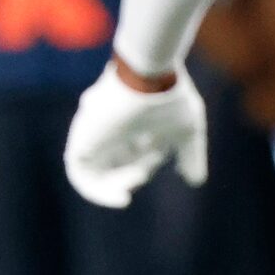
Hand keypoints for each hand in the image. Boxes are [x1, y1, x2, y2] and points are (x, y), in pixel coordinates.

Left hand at [64, 59, 207, 207]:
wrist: (146, 77)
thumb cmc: (169, 99)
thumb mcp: (188, 132)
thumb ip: (190, 156)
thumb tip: (195, 181)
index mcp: (130, 123)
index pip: (133, 154)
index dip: (147, 163)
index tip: (158, 155)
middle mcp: (108, 129)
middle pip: (115, 164)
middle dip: (132, 176)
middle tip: (141, 173)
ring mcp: (93, 135)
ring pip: (96, 172)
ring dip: (115, 186)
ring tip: (130, 187)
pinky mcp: (80, 140)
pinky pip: (79, 174)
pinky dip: (96, 191)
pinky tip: (120, 197)